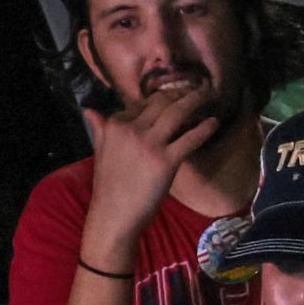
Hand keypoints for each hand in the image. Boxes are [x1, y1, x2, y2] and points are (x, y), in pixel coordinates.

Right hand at [83, 70, 226, 256]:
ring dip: (196, 100)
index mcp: (115, 125)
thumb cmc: (109, 187)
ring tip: (210, 94)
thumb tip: (89, 111)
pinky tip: (214, 122)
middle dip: (181, 92)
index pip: (142, 105)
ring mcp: (149, 144)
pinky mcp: (166, 161)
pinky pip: (190, 138)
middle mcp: (131, 129)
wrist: (114, 215)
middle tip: (198, 89)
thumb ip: (100, 129)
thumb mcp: (100, 151)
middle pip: (161, 102)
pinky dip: (205, 128)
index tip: (176, 97)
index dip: (161, 101)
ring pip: (177, 112)